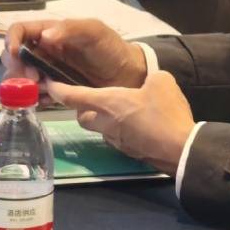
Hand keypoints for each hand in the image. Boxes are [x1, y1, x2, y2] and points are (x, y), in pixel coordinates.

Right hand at [2, 18, 147, 88]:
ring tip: (38, 92)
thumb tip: (44, 36)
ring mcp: (48, 72)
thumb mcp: (94, 32)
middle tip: (33, 79)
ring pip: (21, 78)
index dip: (12, 41)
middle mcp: (45, 51)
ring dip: (21, 86)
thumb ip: (71, 29)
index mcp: (51, 32)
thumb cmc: (111, 48)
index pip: (20, 31)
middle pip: (14, 57)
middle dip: (16, 68)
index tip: (16, 56)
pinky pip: (34, 96)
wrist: (129, 76)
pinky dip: (32, 99)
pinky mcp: (54, 91)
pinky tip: (44, 102)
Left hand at [47, 73, 193, 175]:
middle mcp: (107, 123)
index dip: (60, 89)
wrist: (180, 149)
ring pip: (99, 128)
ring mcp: (116, 140)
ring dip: (102, 118)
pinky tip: (136, 122)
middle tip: (92, 97)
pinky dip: (119, 128)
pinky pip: (116, 136)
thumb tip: (149, 84)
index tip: (49, 84)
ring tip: (119, 108)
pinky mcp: (128, 150)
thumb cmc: (166, 112)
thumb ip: (149, 78)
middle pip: (81, 116)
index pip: (75, 95)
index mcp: (109, 102)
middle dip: (81, 107)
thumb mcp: (161, 81)